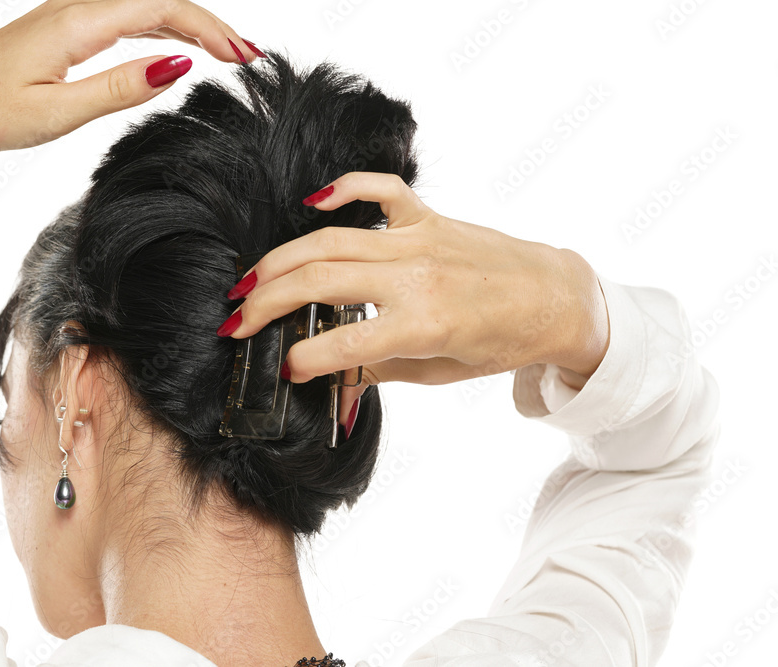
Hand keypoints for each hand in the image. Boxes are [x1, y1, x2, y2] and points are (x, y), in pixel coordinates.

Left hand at [0, 0, 258, 225]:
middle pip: (160, 1)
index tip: (245, 56)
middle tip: (248, 57)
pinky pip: (124, 18)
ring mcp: (70, 15)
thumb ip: (119, 89)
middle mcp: (76, 9)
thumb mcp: (57, 113)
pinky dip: (160, 30)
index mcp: (78, 24)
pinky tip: (177, 49)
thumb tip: (177, 68)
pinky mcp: (63, 28)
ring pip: (144, 7)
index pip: (162, 10)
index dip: (210, 29)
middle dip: (210, 25)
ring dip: (189, 26)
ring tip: (227, 53)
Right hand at [219, 172, 609, 429]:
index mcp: (424, 325)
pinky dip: (342, 189)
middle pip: (319, 282)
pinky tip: (309, 205)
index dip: (302, 360)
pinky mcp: (427, 217)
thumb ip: (379, 370)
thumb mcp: (438, 372)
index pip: (342, 344)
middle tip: (235, 322)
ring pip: (331, 240)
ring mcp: (419, 240)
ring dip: (280, 261)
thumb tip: (329, 382)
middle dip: (266, 304)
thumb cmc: (500, 341)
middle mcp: (416, 277)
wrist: (553, 297)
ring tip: (247, 283)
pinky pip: (379, 192)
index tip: (280, 368)